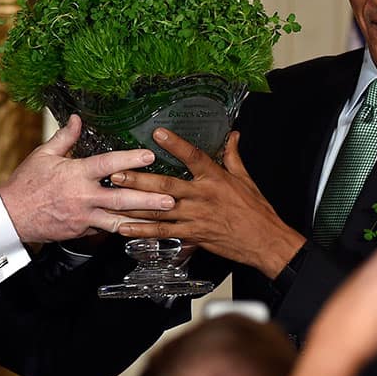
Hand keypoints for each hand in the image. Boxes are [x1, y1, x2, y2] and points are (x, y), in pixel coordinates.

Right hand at [0, 115, 174, 242]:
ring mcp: (84, 217)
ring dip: (143, 219)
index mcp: (76, 174)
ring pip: (119, 221)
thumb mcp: (43, 155)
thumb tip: (76, 118)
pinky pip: (106, 230)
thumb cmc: (25, 184)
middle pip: (122, 199)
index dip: (130, 159)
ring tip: (163, 219)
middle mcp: (83, 197)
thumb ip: (64, 137)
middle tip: (170, 199)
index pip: (108, 165)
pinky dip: (123, 229)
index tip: (149, 156)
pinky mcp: (81, 231)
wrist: (10, 216)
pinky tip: (140, 228)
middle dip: (148, 199)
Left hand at [111, 128, 305, 277]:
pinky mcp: (192, 235)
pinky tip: (125, 228)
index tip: (158, 134)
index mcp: (215, 178)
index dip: (176, 144)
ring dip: (134, 203)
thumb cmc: (255, 211)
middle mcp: (202, 196)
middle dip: (139, 179)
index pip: (193, 156)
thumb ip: (233, 155)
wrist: (264, 241)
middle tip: (117, 172)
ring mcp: (195, 217)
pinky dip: (142, 231)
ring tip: (113, 197)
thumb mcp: (245, 179)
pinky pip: (163, 233)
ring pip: (159, 210)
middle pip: (166, 185)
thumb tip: (232, 135)